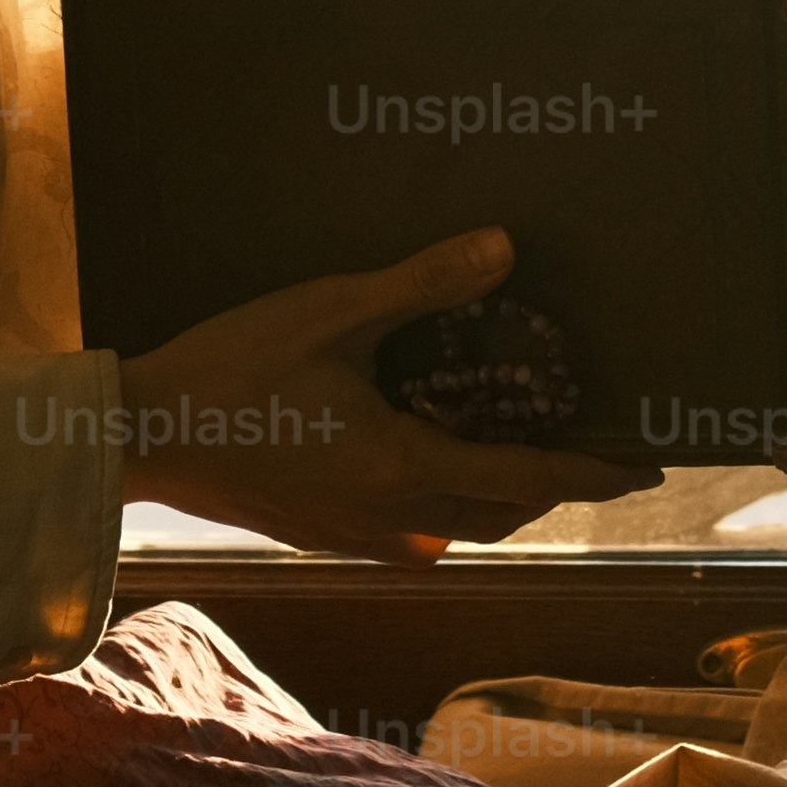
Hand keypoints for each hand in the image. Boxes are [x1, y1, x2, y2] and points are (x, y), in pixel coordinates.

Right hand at [112, 225, 662, 561]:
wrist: (143, 433)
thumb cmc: (235, 367)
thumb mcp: (332, 311)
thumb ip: (422, 283)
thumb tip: (505, 248)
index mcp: (404, 465)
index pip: (527, 478)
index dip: (593, 472)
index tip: (644, 464)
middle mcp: (391, 517)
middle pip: (499, 515)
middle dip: (548, 486)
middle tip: (581, 444)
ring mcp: (354, 536)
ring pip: (454, 531)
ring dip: (495, 499)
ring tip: (513, 451)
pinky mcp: (321, 537)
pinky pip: (408, 536)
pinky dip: (440, 509)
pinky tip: (426, 473)